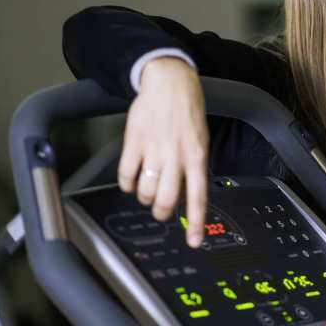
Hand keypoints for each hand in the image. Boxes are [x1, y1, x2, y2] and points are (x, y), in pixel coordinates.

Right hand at [118, 57, 208, 247]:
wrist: (170, 83)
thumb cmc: (188, 112)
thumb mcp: (201, 141)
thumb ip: (194, 166)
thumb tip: (187, 193)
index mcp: (197, 157)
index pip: (198, 196)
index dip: (196, 222)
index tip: (194, 241)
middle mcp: (176, 157)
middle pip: (166, 200)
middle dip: (161, 211)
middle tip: (159, 210)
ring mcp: (154, 150)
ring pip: (144, 191)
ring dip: (143, 197)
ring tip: (146, 190)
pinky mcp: (134, 143)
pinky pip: (125, 175)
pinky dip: (126, 184)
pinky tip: (131, 179)